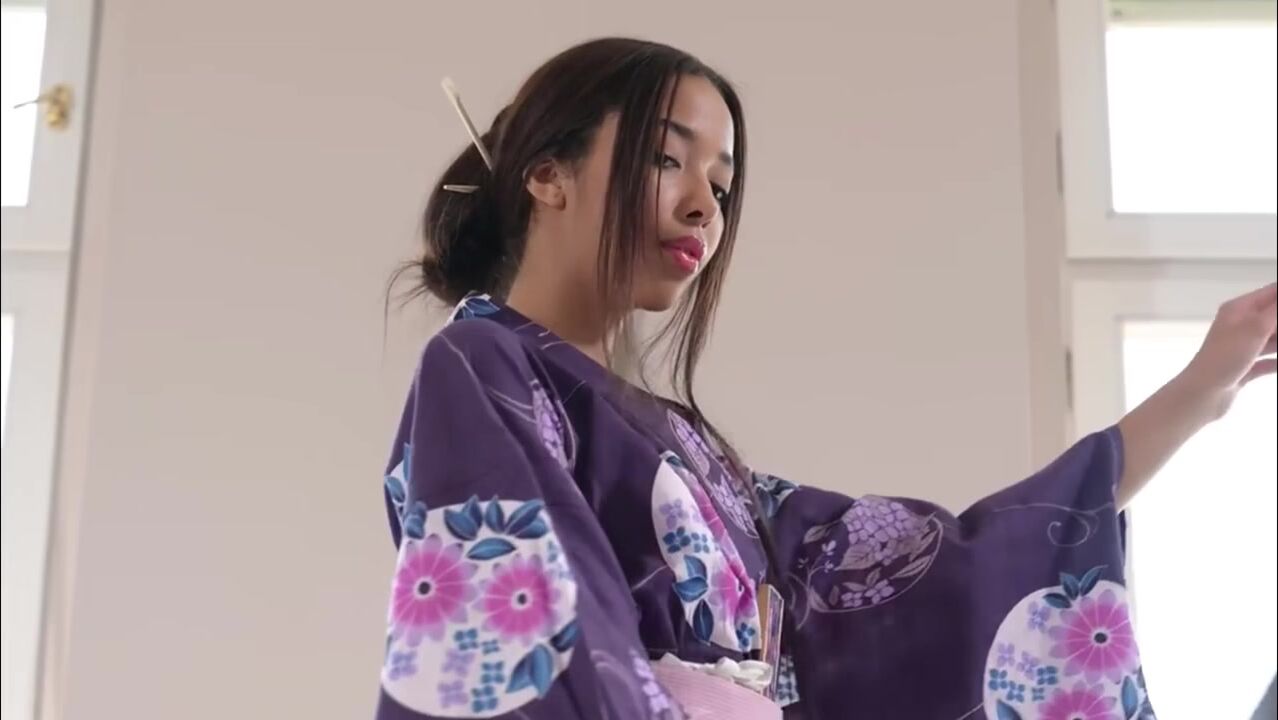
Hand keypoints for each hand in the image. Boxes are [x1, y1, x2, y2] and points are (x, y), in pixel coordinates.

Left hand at [1177, 282, 1276, 420]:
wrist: (1201, 396)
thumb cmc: (1225, 358)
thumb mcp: (1255, 328)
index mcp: (1239, 310)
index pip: (1274, 292)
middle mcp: (1240, 325)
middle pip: (1275, 316)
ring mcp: (1242, 348)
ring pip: (1274, 340)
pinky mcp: (1243, 369)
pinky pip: (1268, 362)